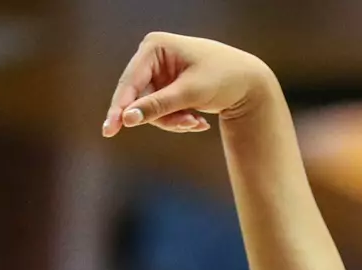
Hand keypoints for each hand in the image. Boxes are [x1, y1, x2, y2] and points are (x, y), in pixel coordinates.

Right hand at [101, 32, 280, 137]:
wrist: (250, 83)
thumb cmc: (224, 79)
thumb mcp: (191, 93)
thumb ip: (159, 106)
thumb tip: (127, 119)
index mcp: (155, 46)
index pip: (131, 81)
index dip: (121, 107)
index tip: (110, 130)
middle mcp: (153, 56)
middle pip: (139, 98)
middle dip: (163, 116)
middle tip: (188, 125)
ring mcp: (159, 72)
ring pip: (150, 109)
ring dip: (174, 121)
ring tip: (198, 124)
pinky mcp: (167, 87)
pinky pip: (162, 111)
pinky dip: (179, 120)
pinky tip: (199, 122)